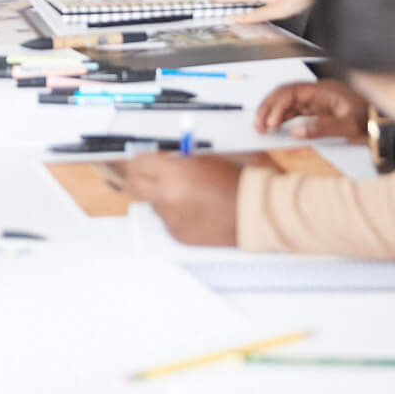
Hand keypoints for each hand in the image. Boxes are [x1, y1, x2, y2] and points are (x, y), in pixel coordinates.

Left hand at [120, 153, 246, 245]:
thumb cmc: (241, 181)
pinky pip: (168, 221)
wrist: (259, 211)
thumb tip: (162, 156)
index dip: (140, 160)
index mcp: (174, 173)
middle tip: (148, 173)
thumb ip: (182, 157)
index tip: (142, 159)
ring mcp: (172, 219)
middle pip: (135, 185)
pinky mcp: (179, 236)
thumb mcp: (210, 156)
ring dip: (162, 197)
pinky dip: (177, 215)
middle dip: (140, 177)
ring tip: (188, 193)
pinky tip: (197, 210)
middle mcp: (167, 198)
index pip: (138, 163)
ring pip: (153, 204)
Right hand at [254, 80, 369, 139]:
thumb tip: (297, 131)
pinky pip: (294, 112)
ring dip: (272, 114)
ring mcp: (317, 102)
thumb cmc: (371, 119)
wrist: (385, 122)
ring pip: (286, 103)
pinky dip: (282, 119)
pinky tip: (276, 128)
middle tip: (258, 126)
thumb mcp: (349, 126)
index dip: (277, 105)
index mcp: (323, 90)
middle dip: (268, 108)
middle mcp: (317, 93)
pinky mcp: (318, 111)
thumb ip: (323, 128)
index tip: (271, 122)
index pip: (291, 91)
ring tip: (262, 128)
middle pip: (284, 94)